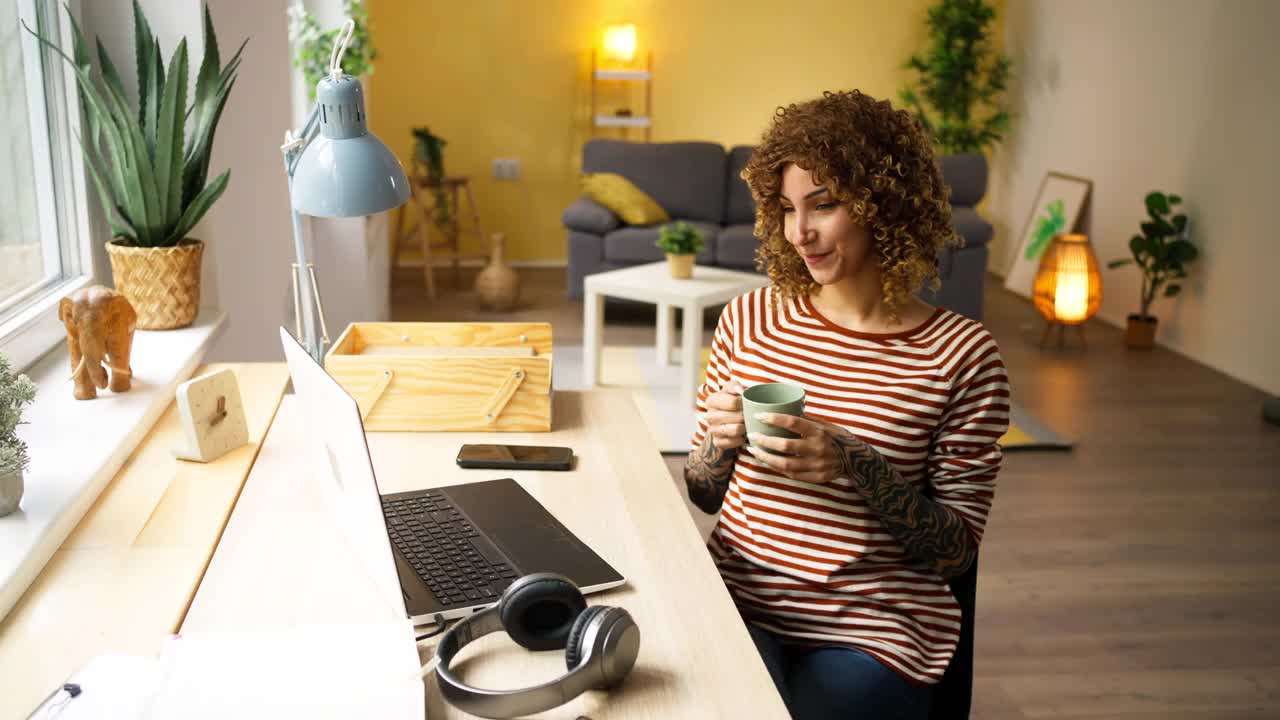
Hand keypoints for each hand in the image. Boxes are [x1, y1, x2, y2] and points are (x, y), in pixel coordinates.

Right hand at [703, 381, 746, 449]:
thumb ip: (735, 386)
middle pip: (737, 417)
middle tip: (748, 415)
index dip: (744, 403)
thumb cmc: (731, 400)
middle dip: (746, 416)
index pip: (733, 403)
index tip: (746, 403)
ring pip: (735, 430)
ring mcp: (712, 430)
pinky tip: (741, 434)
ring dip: (744, 427)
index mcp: (711, 401)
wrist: (727, 417)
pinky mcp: (717, 442)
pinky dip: (740, 439)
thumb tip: (739, 391)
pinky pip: (733, 442)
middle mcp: (709, 416)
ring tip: (746, 424)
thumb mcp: (732, 389)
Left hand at [743, 412, 859, 483]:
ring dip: (765, 457)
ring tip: (753, 451)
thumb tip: (783, 409)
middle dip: (764, 441)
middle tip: (752, 436)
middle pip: (785, 446)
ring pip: (784, 464)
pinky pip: (791, 474)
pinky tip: (767, 461)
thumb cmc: (837, 437)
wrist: (857, 461)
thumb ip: (807, 420)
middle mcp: (818, 448)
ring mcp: (817, 465)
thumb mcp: (826, 425)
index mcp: (819, 431)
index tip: (758, 416)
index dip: (774, 418)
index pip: (793, 422)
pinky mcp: (816, 478)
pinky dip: (776, 467)